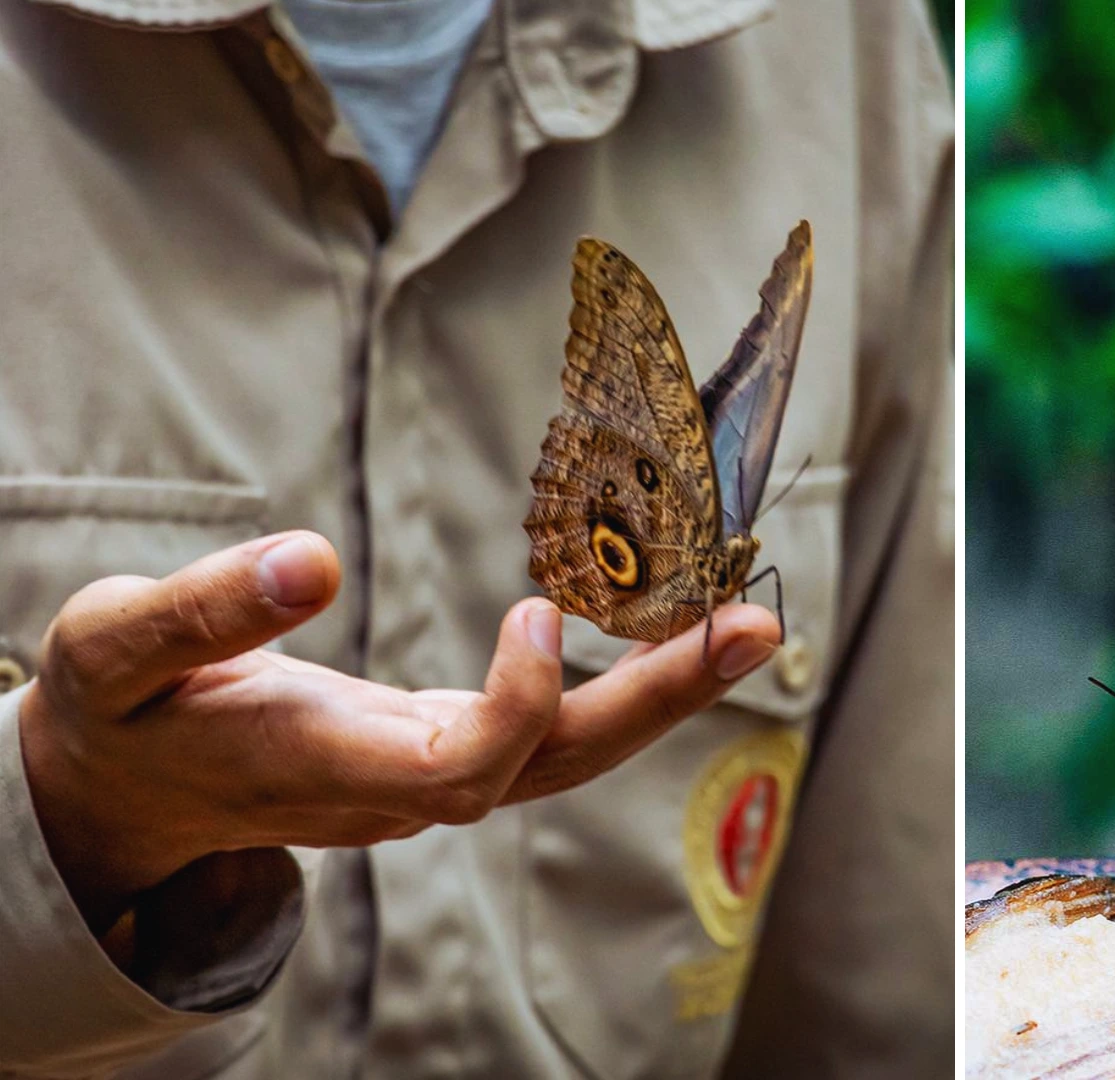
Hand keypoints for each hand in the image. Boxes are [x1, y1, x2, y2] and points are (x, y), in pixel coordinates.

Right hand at [18, 531, 780, 932]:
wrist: (122, 794)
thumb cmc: (121, 710)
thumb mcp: (118, 649)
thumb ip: (205, 611)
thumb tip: (308, 559)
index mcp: (323, 763)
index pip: (459, 769)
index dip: (519, 706)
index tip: (541, 610)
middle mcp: (397, 785)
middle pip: (553, 765)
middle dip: (658, 701)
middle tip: (754, 626)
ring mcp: (428, 776)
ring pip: (567, 756)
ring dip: (662, 692)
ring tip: (749, 625)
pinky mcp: (442, 751)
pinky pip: (550, 733)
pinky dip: (620, 686)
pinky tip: (675, 633)